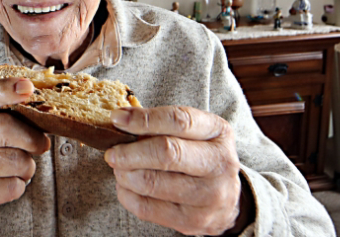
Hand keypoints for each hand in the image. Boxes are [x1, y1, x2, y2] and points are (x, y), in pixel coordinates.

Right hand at [0, 78, 50, 234]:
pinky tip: (4, 184)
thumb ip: (10, 115)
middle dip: (31, 138)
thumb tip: (46, 110)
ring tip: (14, 169)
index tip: (28, 87)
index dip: (6, 89)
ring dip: (26, 167)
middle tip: (41, 145)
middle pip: (5, 127)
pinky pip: (13, 186)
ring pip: (16, 160)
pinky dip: (18, 186)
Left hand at [104, 106, 248, 235]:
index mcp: (218, 132)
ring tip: (119, 168)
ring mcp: (209, 196)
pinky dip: (126, 195)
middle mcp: (219, 164)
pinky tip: (126, 185)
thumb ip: (160, 123)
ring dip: (125, 174)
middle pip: (166, 153)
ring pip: (152, 183)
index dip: (143, 119)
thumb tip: (120, 119)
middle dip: (130, 152)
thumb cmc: (199, 154)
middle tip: (112, 153)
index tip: (117, 118)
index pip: (178, 121)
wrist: (226, 199)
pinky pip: (146, 209)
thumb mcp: (193, 131)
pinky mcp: (192, 222)